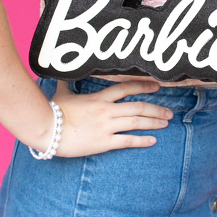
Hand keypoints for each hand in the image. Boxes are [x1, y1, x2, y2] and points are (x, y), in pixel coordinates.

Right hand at [51, 80, 172, 156]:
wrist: (47, 129)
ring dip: (153, 122)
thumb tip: (61, 74)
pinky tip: (153, 141)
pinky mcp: (103, 142)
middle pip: (137, 107)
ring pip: (136, 122)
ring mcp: (106, 126)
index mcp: (99, 98)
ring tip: (166, 122)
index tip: (156, 87)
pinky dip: (142, 140)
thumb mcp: (62, 94)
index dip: (143, 86)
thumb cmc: (53, 111)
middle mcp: (106, 110)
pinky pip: (127, 141)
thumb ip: (66, 84)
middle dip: (155, 108)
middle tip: (169, 111)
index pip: (125, 88)